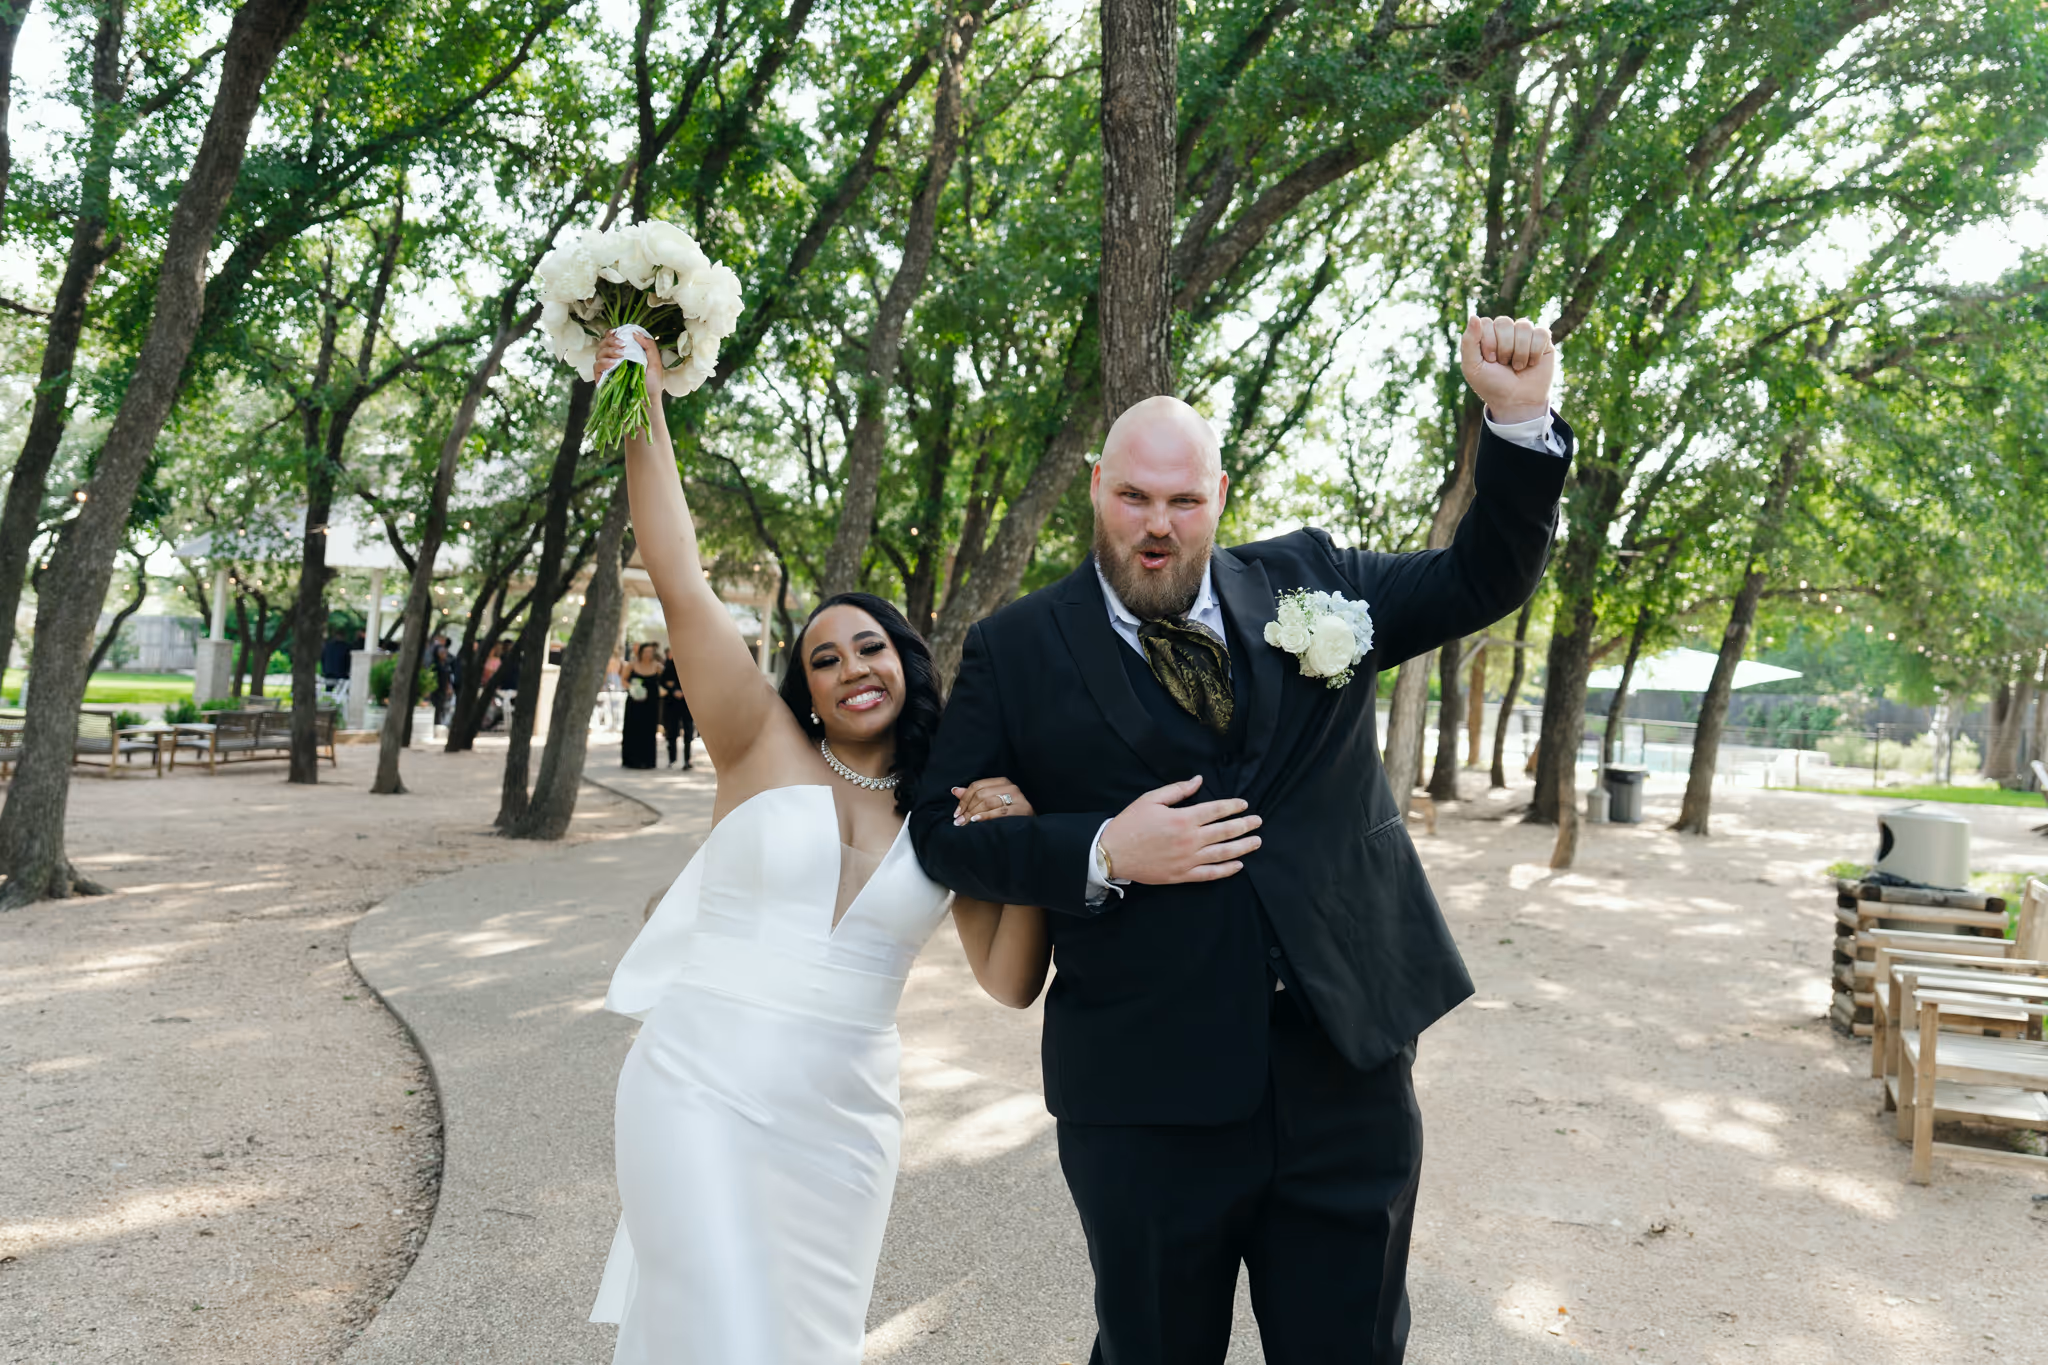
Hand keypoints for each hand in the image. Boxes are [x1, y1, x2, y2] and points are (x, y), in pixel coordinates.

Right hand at [597, 328, 664, 401]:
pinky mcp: (602, 379)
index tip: (616, 332)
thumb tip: (635, 333)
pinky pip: (596, 366)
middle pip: (603, 343)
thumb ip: (649, 345)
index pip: (612, 339)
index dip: (611, 334)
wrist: (647, 401)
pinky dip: (604, 362)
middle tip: (622, 345)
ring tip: (620, 355)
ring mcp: (607, 369)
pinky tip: (613, 364)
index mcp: (624, 353)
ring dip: (609, 351)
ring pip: (599, 353)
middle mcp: (613, 359)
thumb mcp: (655, 362)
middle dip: (611, 341)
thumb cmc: (652, 384)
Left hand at [952, 777, 1033, 823]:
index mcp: (1002, 782)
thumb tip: (955, 791)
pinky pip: (999, 812)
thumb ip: (974, 796)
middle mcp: (1011, 787)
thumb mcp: (992, 802)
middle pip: (981, 794)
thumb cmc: (1009, 814)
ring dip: (973, 814)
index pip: (977, 786)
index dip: (964, 799)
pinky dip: (985, 817)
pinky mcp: (1022, 809)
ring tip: (965, 823)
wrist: (1030, 826)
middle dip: (967, 809)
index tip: (957, 812)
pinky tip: (976, 821)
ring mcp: (1018, 798)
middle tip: (959, 821)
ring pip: (988, 802)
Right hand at [1098, 775, 1260, 883]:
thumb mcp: (1151, 799)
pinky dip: (1226, 870)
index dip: (1233, 806)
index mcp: (1183, 818)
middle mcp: (1190, 840)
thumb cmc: (1130, 824)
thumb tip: (1198, 780)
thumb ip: (1177, 790)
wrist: (1112, 853)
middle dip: (1245, 825)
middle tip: (1258, 821)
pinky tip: (1238, 865)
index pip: (1216, 810)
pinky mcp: (1182, 875)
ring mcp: (1187, 860)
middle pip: (1225, 831)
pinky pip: (1209, 874)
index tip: (1244, 805)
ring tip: (1256, 842)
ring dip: (1242, 847)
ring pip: (1223, 854)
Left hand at [1458, 315, 1555, 424]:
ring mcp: (1524, 334)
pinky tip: (1532, 363)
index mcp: (1486, 334)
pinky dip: (1535, 352)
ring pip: (1523, 326)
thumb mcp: (1472, 367)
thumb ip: (1469, 342)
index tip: (1490, 361)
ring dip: (1519, 352)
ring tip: (1517, 366)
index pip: (1485, 323)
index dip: (1488, 343)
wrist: (1516, 402)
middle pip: (1504, 321)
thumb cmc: (1492, 385)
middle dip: (1503, 348)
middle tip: (1504, 364)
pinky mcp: (1543, 340)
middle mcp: (1505, 331)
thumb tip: (1474, 316)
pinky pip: (1541, 333)